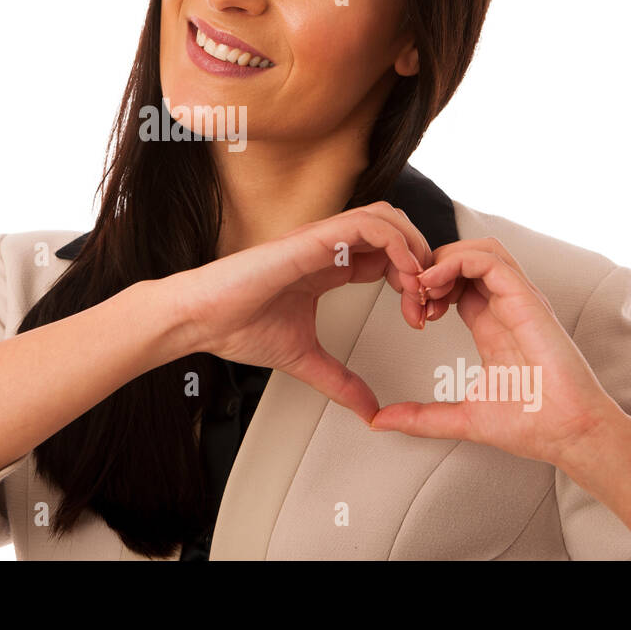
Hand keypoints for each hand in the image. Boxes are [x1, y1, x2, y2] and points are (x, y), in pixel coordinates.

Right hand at [173, 202, 433, 424]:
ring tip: (420, 287)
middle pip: (396, 231)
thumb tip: (369, 411)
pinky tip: (404, 275)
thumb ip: (340, 381)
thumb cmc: (237, 326)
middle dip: (422, 262)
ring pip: (388, 218)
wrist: (201, 319)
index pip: (387, 257)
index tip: (420, 317)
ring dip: (414, 249)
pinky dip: (396, 243)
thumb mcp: (305, 359)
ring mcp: (320, 239)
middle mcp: (328, 247)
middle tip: (429, 302)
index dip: (413, 281)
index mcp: (327, 267)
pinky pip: (368, 224)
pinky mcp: (311, 238)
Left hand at [368, 238, 624, 467]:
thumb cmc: (532, 424)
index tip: (412, 315)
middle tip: (411, 298)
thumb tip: (381, 421)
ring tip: (422, 287)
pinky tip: (434, 286)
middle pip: (465, 258)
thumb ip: (421, 417)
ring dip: (443, 259)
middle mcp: (506, 306)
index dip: (428, 288)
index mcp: (492, 325)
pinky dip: (457, 262)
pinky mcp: (528, 300)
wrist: (571, 434)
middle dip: (430, 268)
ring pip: (479, 250)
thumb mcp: (463, 417)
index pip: (457, 284)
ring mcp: (519, 300)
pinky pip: (491, 260)